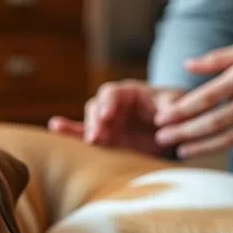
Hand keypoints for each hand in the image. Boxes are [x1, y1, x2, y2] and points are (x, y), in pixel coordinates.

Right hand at [49, 80, 183, 155]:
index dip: (108, 103)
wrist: (173, 130)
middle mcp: (113, 105)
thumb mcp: (176, 104)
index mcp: (128, 92)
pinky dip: (70, 132)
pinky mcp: (104, 137)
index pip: (112, 93)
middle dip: (95, 121)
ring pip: (89, 121)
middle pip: (96, 107)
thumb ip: (171, 106)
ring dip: (86, 131)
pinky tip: (56, 128)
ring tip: (91, 141)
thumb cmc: (174, 110)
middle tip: (97, 136)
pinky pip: (83, 132)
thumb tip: (164, 116)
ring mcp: (106, 122)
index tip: (107, 115)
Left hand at [155, 42, 232, 158]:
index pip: (208, 96)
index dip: (183, 108)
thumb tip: (186, 65)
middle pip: (213, 119)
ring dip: (196, 144)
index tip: (161, 116)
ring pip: (224, 135)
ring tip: (174, 149)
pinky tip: (194, 150)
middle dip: (184, 130)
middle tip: (160, 136)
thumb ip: (215, 59)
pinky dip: (213, 147)